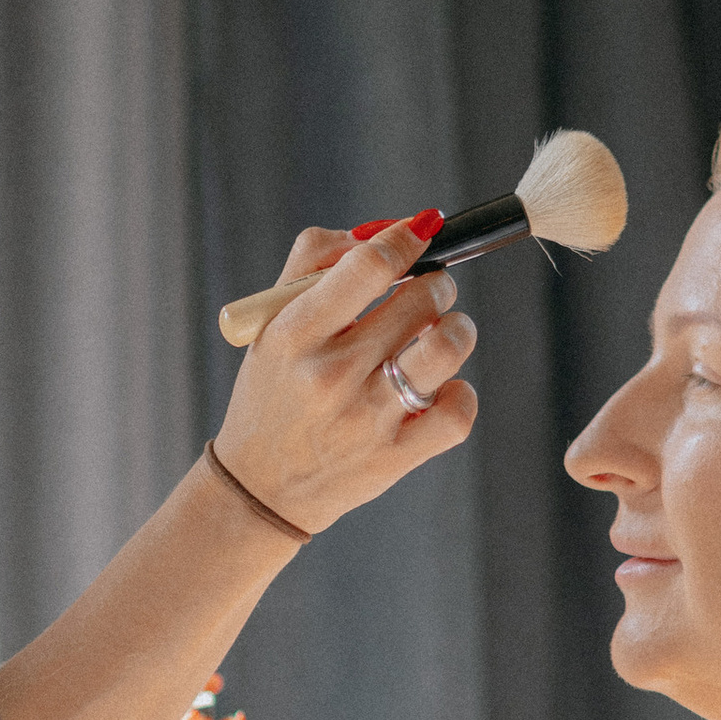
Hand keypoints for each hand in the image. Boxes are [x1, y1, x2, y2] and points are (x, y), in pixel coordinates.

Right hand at [213, 221, 477, 537]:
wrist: (261, 487)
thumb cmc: (274, 392)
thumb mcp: (270, 322)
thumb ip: (316, 262)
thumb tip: (382, 232)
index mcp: (294, 334)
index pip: (369, 265)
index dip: (407, 238)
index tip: (421, 231)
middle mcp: (330, 376)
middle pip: (420, 298)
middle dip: (436, 283)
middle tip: (429, 290)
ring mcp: (366, 419)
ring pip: (447, 346)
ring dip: (456, 327)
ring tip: (441, 331)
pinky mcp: (395, 456)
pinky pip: (458, 410)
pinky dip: (459, 391)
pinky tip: (436, 387)